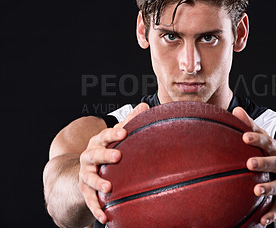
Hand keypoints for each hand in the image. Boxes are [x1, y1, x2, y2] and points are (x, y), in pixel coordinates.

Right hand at [78, 102, 148, 223]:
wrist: (85, 169)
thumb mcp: (116, 136)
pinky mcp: (84, 190)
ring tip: (108, 188)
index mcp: (98, 141)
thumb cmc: (108, 149)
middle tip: (118, 156)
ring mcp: (85, 173)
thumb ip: (130, 122)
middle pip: (94, 154)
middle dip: (105, 155)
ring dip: (98, 182)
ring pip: (89, 177)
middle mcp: (89, 156)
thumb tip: (144, 106)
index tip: (124, 132)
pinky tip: (104, 217)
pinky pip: (89, 200)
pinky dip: (96, 209)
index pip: (105, 135)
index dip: (114, 133)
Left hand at [233, 107, 275, 225]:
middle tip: (249, 163)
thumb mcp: (266, 142)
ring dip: (268, 188)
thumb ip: (251, 127)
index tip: (244, 136)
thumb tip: (235, 110)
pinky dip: (271, 214)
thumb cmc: (272, 156)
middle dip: (264, 162)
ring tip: (256, 190)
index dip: (257, 139)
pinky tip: (262, 221)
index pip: (268, 142)